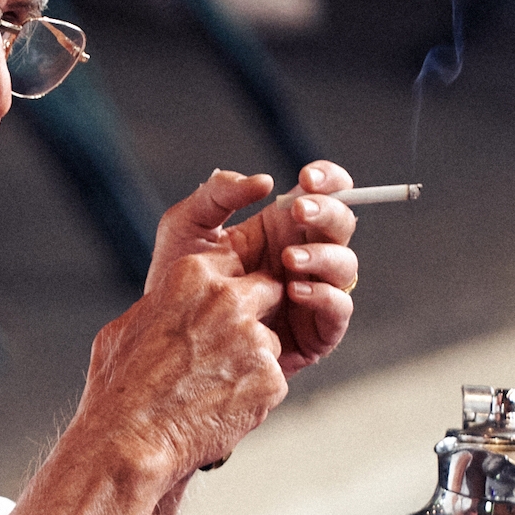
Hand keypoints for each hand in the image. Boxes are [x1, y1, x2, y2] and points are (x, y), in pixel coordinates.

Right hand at [79, 245, 288, 478]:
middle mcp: (229, 301)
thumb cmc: (120, 387)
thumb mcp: (128, 326)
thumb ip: (163, 304)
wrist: (130, 441)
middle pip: (267, 291)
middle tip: (231, 343)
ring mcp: (254, 340)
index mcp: (192, 277)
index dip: (228, 288)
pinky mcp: (271, 380)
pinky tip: (218, 407)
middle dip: (257, 312)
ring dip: (252, 360)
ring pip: (269, 342)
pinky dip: (252, 394)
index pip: (234, 264)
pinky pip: (270, 380)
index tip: (220, 307)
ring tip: (211, 387)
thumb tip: (171, 303)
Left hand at [145, 161, 357, 377]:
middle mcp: (304, 256)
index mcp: (281, 227)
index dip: (329, 179)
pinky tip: (293, 290)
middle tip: (298, 211)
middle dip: (327, 211)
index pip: (323, 194)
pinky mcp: (315, 331)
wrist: (168, 337)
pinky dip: (323, 295)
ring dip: (323, 255)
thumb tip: (263, 181)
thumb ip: (217, 194)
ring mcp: (313, 292)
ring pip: (345, 265)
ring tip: (287, 258)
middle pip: (341, 224)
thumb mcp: (187, 226)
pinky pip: (339, 309)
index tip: (307, 177)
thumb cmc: (177, 280)